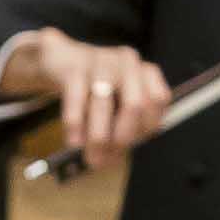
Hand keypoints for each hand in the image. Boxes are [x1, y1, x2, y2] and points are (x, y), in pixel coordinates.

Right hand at [8, 31, 172, 170]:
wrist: (60, 61)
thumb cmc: (93, 88)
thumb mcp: (117, 104)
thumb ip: (123, 128)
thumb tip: (112, 159)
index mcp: (144, 71)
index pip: (158, 100)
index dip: (145, 128)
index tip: (129, 146)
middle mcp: (127, 63)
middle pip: (134, 103)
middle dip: (122, 137)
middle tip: (109, 157)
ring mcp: (101, 61)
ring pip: (104, 101)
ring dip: (97, 135)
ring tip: (90, 157)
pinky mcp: (74, 66)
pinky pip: (76, 98)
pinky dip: (75, 123)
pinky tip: (74, 141)